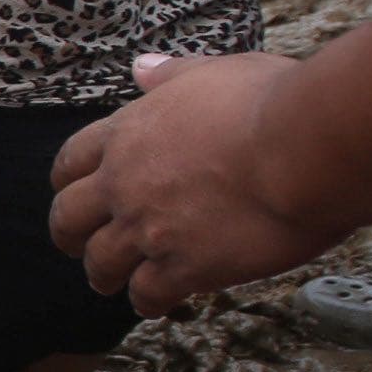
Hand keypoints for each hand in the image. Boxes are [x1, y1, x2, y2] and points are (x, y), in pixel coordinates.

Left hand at [48, 52, 341, 314]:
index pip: (70, 161)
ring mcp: (148, 228)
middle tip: (75, 245)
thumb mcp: (216, 71)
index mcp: (126, 134)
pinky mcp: (183, 267)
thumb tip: (142, 67)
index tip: (70, 192)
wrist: (304, 150)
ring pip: (101, 263)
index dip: (67, 182)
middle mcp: (124, 184)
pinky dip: (147, 301)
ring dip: (104, 274)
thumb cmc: (272, 104)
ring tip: (110, 283)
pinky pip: (148, 294)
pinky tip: (155, 304)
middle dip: (69, 234)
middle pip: (68, 217)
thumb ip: (173, 75)